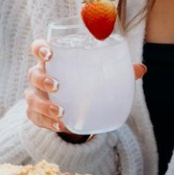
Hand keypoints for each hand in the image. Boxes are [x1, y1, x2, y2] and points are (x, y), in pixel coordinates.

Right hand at [24, 41, 146, 135]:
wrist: (70, 104)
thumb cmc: (82, 81)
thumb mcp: (96, 74)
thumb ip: (118, 70)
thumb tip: (141, 69)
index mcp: (53, 60)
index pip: (38, 48)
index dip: (40, 49)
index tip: (49, 54)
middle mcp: (39, 76)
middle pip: (33, 74)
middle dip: (42, 80)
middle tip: (57, 86)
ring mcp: (35, 96)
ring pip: (32, 99)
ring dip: (44, 106)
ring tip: (61, 113)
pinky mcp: (36, 114)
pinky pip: (36, 118)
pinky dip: (47, 123)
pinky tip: (60, 126)